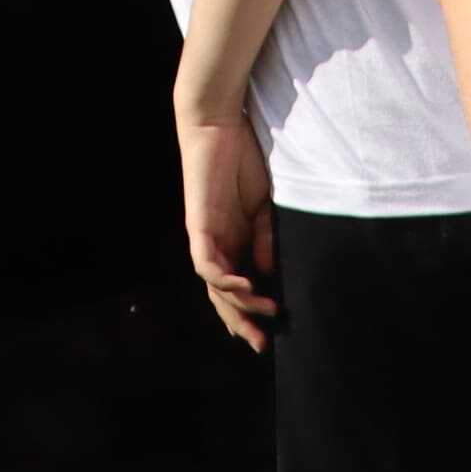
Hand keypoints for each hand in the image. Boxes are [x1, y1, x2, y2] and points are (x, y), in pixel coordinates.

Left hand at [177, 107, 276, 351]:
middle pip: (222, 297)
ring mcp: (205, 238)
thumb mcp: (265, 206)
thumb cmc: (243, 161)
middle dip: (242, 323)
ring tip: (266, 314)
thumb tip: (267, 274)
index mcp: (232, 241)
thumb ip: (265, 238)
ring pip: (214, 287)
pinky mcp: (198, 227)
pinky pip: (207, 264)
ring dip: (238, 306)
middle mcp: (215, 246)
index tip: (272, 333)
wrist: (219, 127)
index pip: (236, 288)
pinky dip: (225, 280)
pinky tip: (246, 288)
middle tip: (264, 344)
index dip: (250, 313)